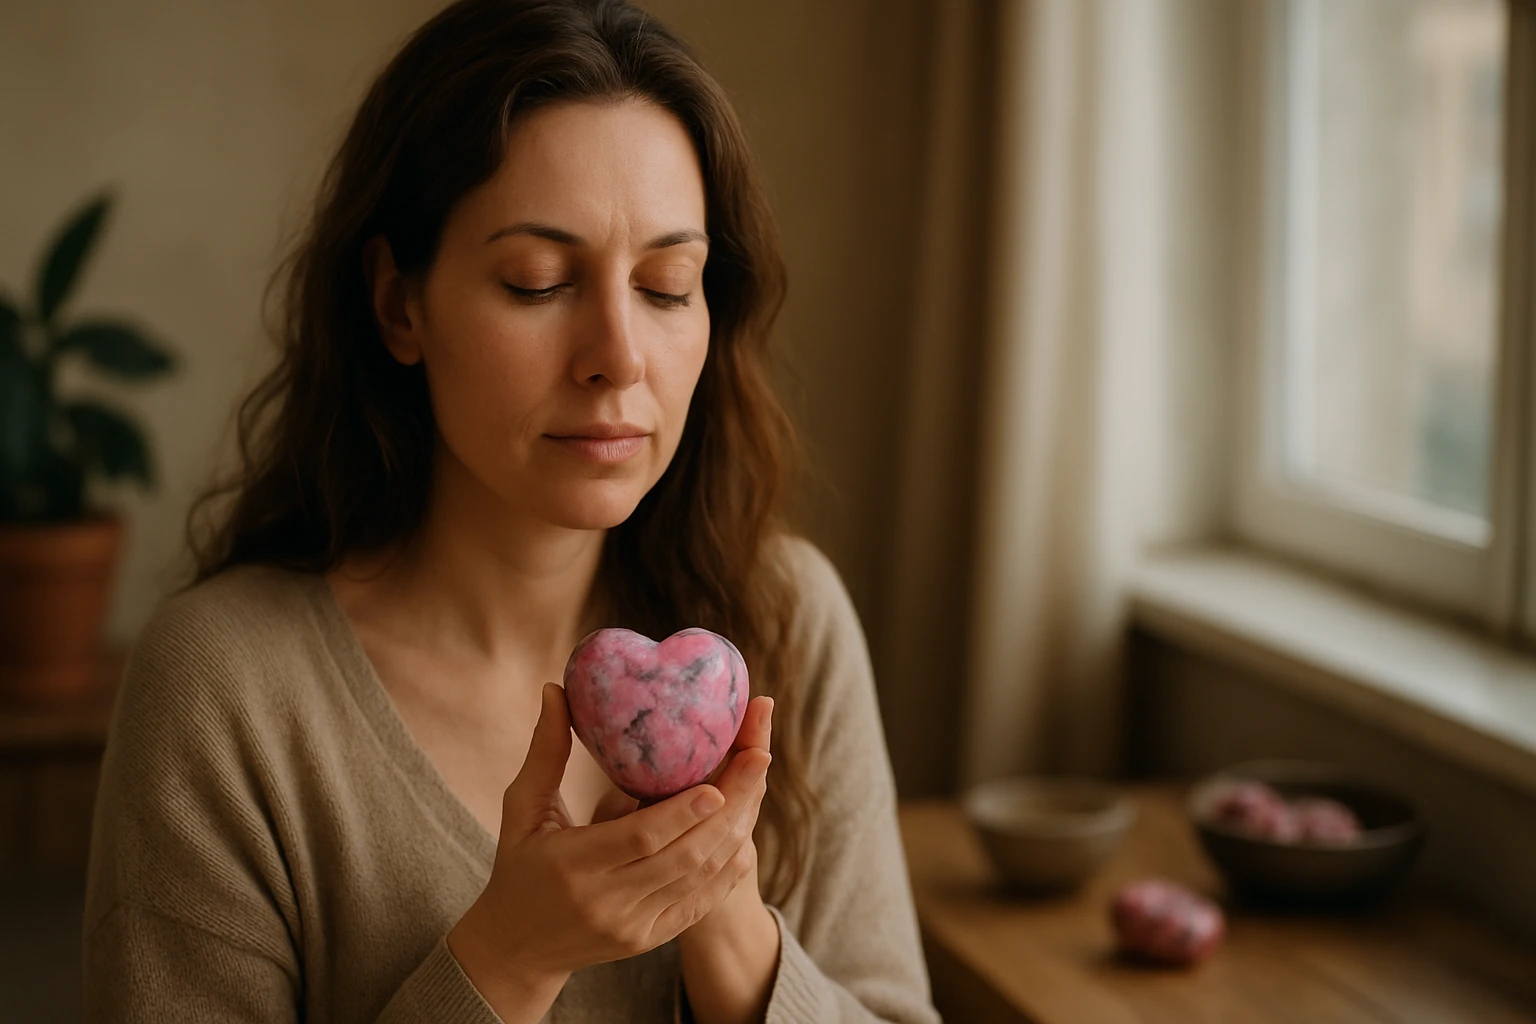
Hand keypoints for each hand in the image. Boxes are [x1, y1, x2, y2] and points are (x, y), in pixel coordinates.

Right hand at [446, 684, 770, 1023]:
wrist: (516, 950)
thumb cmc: (519, 866)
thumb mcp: (522, 809)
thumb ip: (545, 752)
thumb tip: (556, 688)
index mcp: (572, 864)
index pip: (639, 839)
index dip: (682, 812)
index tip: (715, 782)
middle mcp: (606, 901)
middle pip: (683, 856)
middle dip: (730, 808)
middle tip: (760, 759)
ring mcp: (633, 926)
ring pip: (699, 878)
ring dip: (735, 831)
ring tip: (758, 784)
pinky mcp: (650, 940)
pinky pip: (700, 903)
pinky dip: (727, 868)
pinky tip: (744, 832)